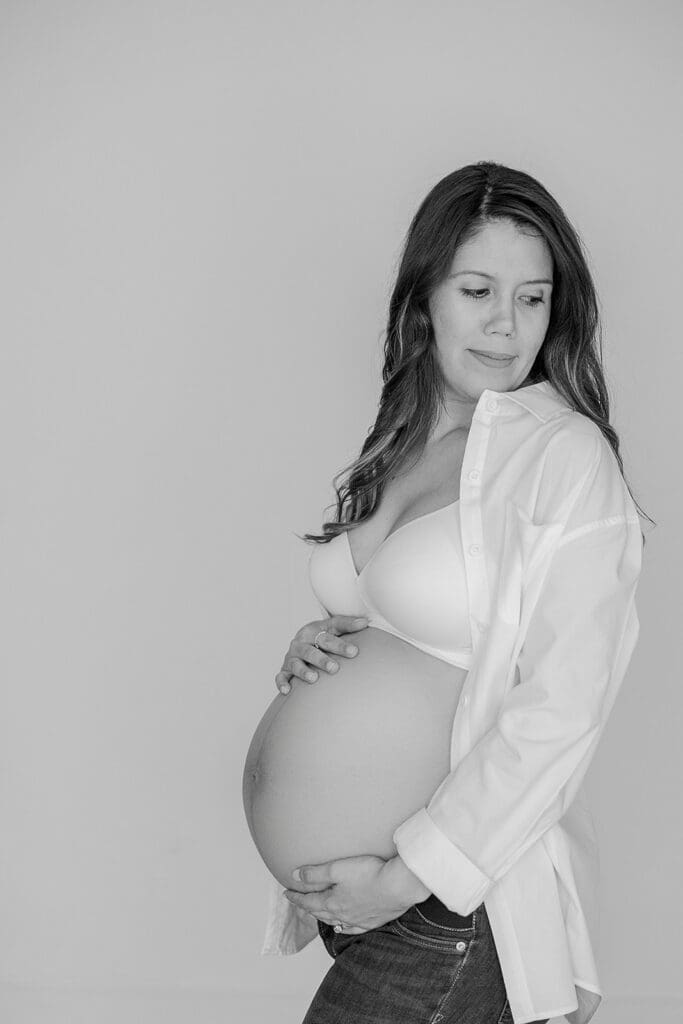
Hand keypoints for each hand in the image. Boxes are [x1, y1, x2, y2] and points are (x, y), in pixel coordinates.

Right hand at [274, 615, 367, 694]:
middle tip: (335, 668)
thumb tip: (365, 622)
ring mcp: (292, 656)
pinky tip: (286, 690)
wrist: (303, 641)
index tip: (354, 652)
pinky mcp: (285, 669)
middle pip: (312, 650)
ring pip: (296, 664)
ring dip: (304, 671)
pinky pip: (281, 676)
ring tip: (314, 679)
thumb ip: (348, 625)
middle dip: (323, 660)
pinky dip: (282, 682)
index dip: (341, 643)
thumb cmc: (324, 637)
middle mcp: (302, 642)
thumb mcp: (334, 628)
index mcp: (316, 630)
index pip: (328, 636)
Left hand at [283, 854, 430, 933]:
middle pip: (320, 912)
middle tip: (298, 901)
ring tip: (317, 912)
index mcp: (332, 902)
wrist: (398, 886)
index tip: (286, 893)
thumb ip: (315, 873)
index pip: (308, 901)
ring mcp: (358, 920)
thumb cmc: (369, 874)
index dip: (296, 897)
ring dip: (323, 916)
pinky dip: (343, 927)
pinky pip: (353, 928)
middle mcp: (343, 915)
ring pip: (335, 921)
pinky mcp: (373, 921)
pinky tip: (343, 925)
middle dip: (307, 906)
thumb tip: (295, 876)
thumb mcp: (337, 868)